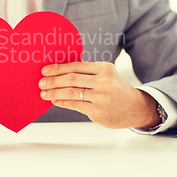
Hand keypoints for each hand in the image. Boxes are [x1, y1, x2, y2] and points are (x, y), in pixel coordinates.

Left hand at [39, 62, 159, 128]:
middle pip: (71, 78)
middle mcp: (103, 81)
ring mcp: (101, 96)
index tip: (45, 70)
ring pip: (71, 92)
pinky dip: (62, 102)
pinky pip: (75, 105)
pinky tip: (55, 100)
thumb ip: (87, 73)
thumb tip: (59, 72)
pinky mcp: (98, 110)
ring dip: (54, 92)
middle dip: (53, 80)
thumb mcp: (106, 75)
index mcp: (104, 68)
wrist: (135, 108)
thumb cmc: (115, 89)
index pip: (76, 66)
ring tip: (44, 93)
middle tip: (41, 82)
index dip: (58, 68)